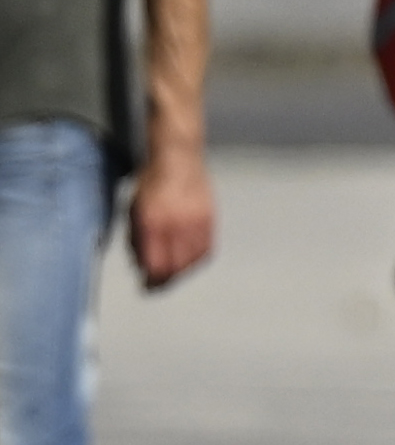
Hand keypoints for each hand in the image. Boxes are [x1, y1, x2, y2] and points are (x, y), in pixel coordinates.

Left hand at [127, 146, 212, 288]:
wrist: (179, 158)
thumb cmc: (151, 182)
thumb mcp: (134, 209)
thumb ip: (136, 238)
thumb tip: (139, 264)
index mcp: (153, 222)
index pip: (155, 264)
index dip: (151, 280)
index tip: (145, 286)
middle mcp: (176, 225)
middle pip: (175, 268)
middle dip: (165, 280)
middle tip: (157, 285)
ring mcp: (196, 224)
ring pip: (192, 262)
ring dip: (181, 271)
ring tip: (172, 273)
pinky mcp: (210, 221)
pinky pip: (205, 250)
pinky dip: (196, 260)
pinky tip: (189, 261)